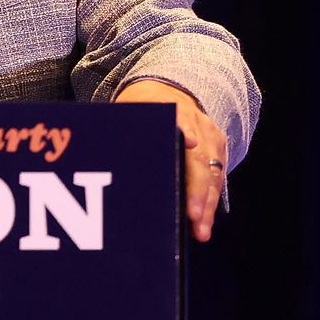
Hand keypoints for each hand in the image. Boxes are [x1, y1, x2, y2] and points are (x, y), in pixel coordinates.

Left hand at [116, 81, 227, 241]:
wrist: (170, 90)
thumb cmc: (142, 107)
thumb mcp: (128, 109)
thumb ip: (121, 130)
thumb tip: (100, 155)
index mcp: (169, 107)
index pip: (179, 118)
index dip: (184, 130)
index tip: (189, 143)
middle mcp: (195, 121)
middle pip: (199, 157)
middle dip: (198, 188)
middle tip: (193, 215)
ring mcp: (210, 135)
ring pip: (212, 171)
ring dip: (207, 203)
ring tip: (201, 230)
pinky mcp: (218, 147)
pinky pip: (217, 177)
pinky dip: (211, 202)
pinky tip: (204, 223)